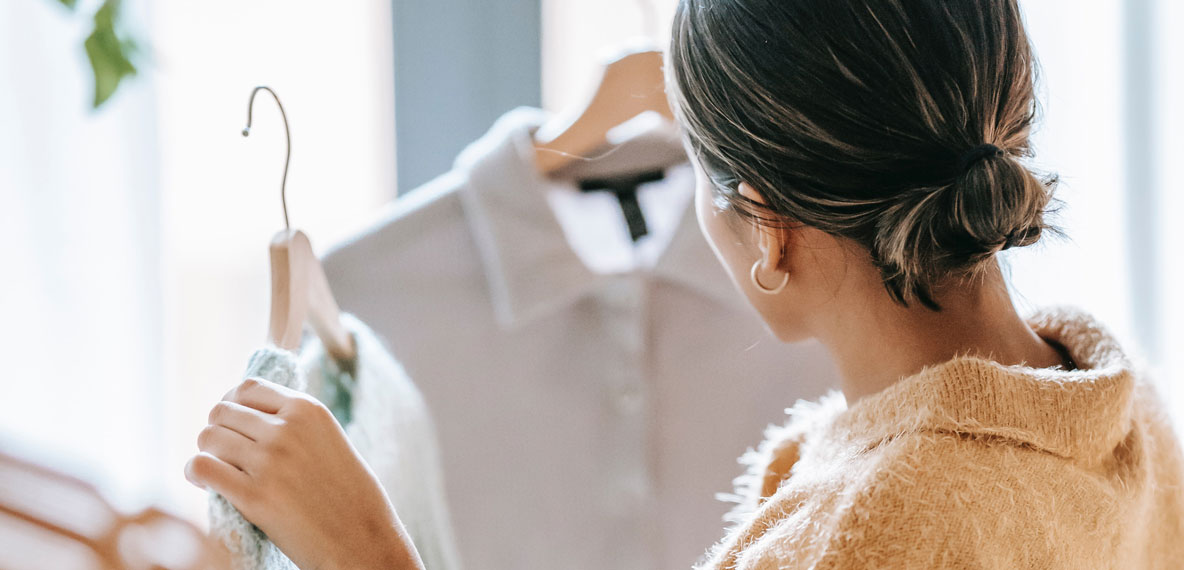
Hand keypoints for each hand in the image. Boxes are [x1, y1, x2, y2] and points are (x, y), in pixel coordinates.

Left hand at [185, 377, 423, 569]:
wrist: (362, 538)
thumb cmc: (348, 494)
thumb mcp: (328, 440)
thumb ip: (294, 424)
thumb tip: (249, 415)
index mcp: (307, 410)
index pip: (247, 388)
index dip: (232, 405)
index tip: (232, 424)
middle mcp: (287, 429)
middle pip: (221, 411)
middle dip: (217, 430)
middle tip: (224, 453)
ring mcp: (270, 462)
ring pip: (208, 437)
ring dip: (207, 453)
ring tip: (217, 470)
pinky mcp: (255, 497)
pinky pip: (203, 468)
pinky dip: (196, 473)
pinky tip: (205, 483)